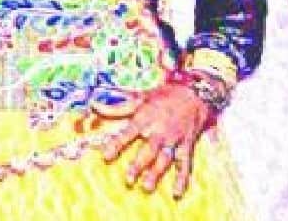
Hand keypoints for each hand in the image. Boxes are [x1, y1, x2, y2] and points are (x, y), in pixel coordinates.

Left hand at [96, 80, 215, 196]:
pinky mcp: (187, 145)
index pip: (128, 133)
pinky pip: (185, 164)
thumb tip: (94, 105)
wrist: (193, 94)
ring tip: (146, 187)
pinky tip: (177, 192)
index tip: (106, 156)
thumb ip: (117, 107)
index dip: (117, 144)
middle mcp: (160, 131)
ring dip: (156, 174)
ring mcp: (174, 139)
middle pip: (148, 150)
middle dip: (138, 165)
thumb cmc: (162, 96)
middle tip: (128, 179)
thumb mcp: (138, 97)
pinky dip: (182, 178)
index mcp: (145, 118)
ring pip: (165, 159)